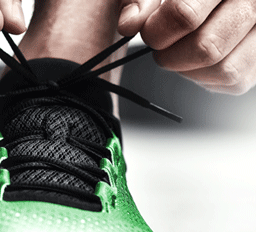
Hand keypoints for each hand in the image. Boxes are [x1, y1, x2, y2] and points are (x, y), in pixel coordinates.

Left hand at [139, 0, 255, 94]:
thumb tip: (129, 23)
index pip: (183, 15)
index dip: (156, 31)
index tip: (148, 31)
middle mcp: (252, 4)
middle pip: (205, 47)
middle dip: (170, 54)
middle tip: (161, 44)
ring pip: (223, 69)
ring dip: (188, 69)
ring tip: (178, 50)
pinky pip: (234, 81)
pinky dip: (206, 76)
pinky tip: (196, 58)